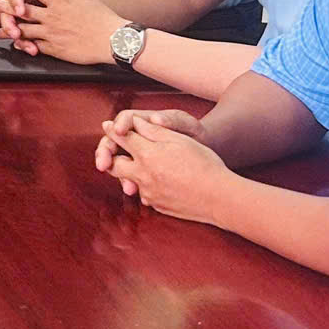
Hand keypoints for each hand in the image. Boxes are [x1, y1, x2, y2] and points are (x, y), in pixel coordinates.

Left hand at [0, 0, 120, 64]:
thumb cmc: (105, 20)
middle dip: (5, 6)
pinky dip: (23, 45)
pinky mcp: (54, 48)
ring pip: (22, 29)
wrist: (113, 40)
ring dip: (8, 29)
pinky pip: (33, 45)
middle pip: (21, 8)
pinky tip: (16, 45)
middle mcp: (52, 15)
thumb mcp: (91, 0)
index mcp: (60, 1)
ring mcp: (51, 32)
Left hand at [99, 114, 232, 221]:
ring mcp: (149, 193)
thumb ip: (154, 130)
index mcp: (148, 154)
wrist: (220, 197)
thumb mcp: (180, 140)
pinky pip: (144, 194)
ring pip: (128, 181)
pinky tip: (157, 182)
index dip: (114, 130)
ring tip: (137, 166)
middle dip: (110, 156)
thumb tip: (135, 122)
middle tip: (111, 151)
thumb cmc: (204, 164)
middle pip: (114, 164)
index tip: (108, 126)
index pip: (122, 139)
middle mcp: (143, 175)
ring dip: (129, 173)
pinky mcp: (157, 206)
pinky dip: (146, 187)